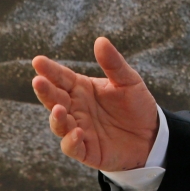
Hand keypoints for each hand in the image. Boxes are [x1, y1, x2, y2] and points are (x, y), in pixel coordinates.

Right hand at [32, 37, 159, 171]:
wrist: (152, 134)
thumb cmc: (136, 104)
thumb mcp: (128, 81)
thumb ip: (113, 63)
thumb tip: (100, 40)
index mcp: (81, 89)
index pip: (61, 78)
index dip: (49, 70)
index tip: (37, 61)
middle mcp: (76, 108)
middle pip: (55, 99)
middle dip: (45, 91)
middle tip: (38, 81)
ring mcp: (78, 129)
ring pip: (59, 124)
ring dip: (57, 118)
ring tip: (59, 109)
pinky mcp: (86, 150)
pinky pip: (73, 147)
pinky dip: (71, 141)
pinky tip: (77, 132)